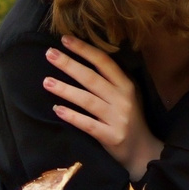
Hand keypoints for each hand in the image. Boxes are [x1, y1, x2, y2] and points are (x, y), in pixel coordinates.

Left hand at [45, 37, 160, 178]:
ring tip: (46, 82)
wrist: (142, 150)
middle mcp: (123, 99)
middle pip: (92, 78)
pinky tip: (57, 110)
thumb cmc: (129, 118)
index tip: (65, 39)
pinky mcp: (111, 136)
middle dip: (70, 64)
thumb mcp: (127, 95)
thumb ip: (111, 80)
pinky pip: (88, 124)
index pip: (104, 62)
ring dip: (66, 90)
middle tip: (49, 53)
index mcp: (127, 85)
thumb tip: (83, 58)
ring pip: (88, 100)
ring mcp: (118, 118)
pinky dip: (72, 116)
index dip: (84, 50)